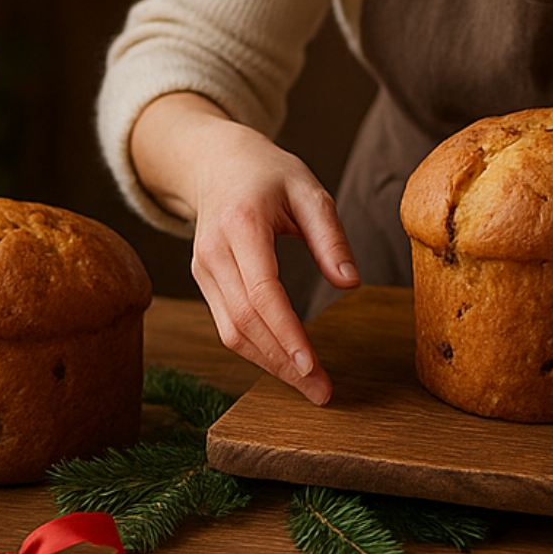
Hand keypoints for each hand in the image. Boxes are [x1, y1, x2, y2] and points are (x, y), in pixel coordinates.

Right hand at [134, 94, 360, 406]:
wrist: (214, 162)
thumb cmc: (268, 173)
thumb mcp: (308, 190)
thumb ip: (329, 236)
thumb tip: (349, 282)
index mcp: (241, 225)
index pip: (262, 292)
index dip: (286, 333)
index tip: (312, 365)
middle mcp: (214, 252)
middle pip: (245, 322)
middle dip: (283, 363)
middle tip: (322, 392)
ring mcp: (203, 269)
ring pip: (231, 332)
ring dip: (269, 365)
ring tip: (309, 386)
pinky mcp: (203, 281)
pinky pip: (228, 325)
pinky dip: (257, 349)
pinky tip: (286, 363)